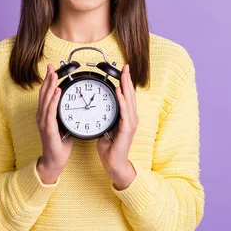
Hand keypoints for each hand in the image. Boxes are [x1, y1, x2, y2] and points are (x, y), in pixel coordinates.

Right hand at [36, 64, 72, 183]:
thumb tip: (72, 104)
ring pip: (46, 99)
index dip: (48, 81)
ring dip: (50, 85)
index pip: (46, 94)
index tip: (52, 70)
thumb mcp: (63, 125)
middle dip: (48, 79)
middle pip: (44, 93)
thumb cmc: (59, 144)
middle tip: (51, 66)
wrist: (55, 160)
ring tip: (54, 75)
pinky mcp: (48, 128)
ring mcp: (43, 122)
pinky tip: (57, 91)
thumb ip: (64, 114)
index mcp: (45, 114)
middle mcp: (42, 116)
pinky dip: (54, 100)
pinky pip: (51, 111)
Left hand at [96, 64, 137, 189]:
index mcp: (126, 116)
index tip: (122, 71)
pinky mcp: (127, 129)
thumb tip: (99, 107)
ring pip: (129, 100)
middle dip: (127, 79)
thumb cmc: (110, 147)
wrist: (114, 163)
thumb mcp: (106, 126)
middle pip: (130, 94)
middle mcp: (131, 117)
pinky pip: (124, 111)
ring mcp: (130, 123)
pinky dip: (122, 100)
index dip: (125, 83)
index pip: (126, 96)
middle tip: (125, 67)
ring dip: (126, 86)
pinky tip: (119, 92)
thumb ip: (106, 116)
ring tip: (123, 75)